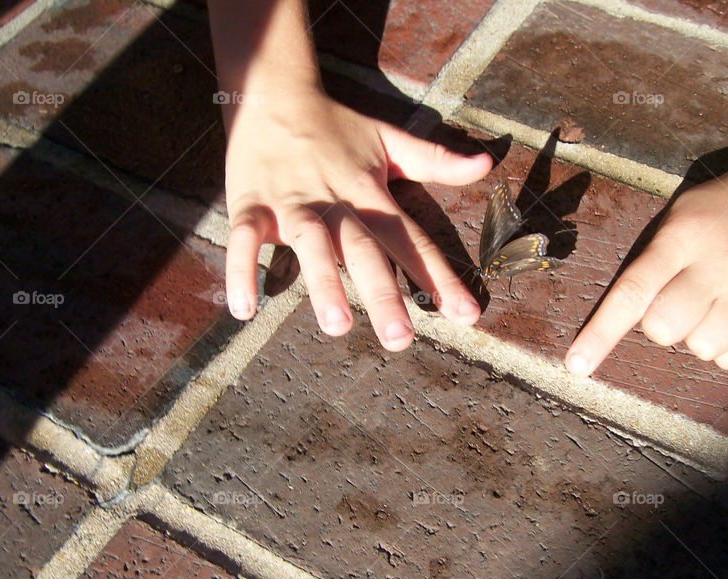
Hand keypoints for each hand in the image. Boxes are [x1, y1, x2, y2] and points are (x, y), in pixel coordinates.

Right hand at [222, 88, 492, 350]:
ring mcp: (291, 203)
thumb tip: (486, 166)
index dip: (439, 277)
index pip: (411, 239)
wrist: (271, 91)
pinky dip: (241, 269)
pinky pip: (243, 238)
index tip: (465, 315)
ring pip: (310, 244)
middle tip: (400, 339)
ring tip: (337, 327)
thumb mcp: (389, 140)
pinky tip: (244, 309)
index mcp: (371, 192)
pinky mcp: (250, 204)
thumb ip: (435, 159)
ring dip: (323, 283)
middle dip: (383, 293)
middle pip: (364, 249)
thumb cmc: (335, 126)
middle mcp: (336, 201)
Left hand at [565, 148, 727, 373]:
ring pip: (704, 347)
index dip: (601, 333)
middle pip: (665, 327)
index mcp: (682, 237)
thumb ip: (653, 261)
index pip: (633, 292)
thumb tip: (622, 316)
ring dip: (699, 338)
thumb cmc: (724, 207)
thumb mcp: (681, 216)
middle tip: (679, 302)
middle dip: (661, 326)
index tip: (577, 365)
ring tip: (713, 306)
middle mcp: (718, 263)